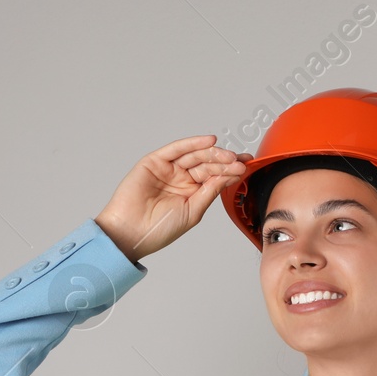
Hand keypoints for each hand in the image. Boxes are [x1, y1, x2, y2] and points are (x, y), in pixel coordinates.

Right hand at [95, 135, 253, 265]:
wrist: (131, 233)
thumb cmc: (158, 229)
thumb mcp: (193, 211)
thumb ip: (209, 191)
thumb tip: (229, 176)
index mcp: (191, 192)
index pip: (214, 176)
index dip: (229, 171)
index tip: (246, 167)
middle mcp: (180, 178)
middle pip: (206, 164)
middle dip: (224, 162)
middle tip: (239, 162)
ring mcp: (167, 169)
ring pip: (194, 155)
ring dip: (213, 153)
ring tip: (229, 156)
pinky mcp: (154, 161)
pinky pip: (176, 149)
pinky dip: (193, 143)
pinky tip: (209, 141)